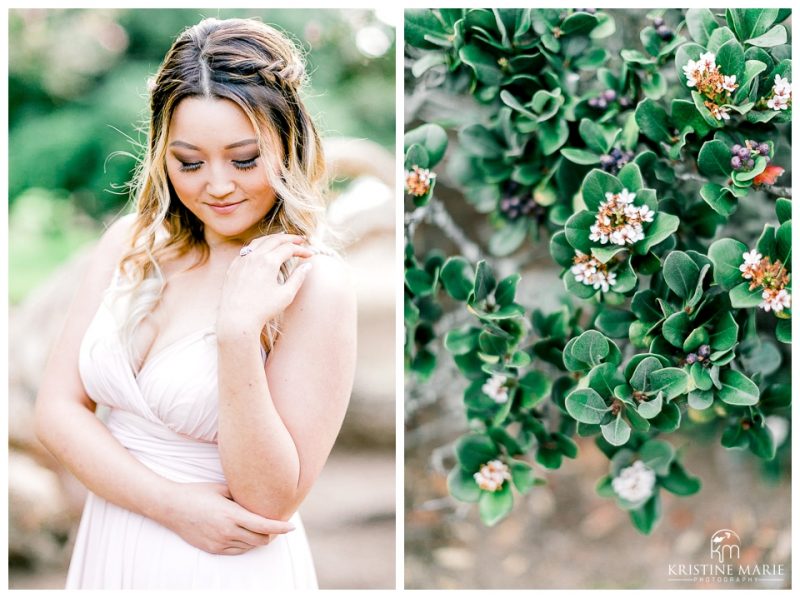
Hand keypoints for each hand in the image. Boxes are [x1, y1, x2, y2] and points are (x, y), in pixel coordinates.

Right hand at [159, 482, 294, 554]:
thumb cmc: (198, 493)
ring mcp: (219, 543)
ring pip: (250, 547)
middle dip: (272, 534)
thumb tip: (260, 495)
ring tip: (260, 528)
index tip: (292, 527)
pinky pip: (236, 551)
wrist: (171, 507)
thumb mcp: (222, 488)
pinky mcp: (213, 549)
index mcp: (231, 514)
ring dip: (258, 539)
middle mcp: (227, 531)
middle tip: (276, 525)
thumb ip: (242, 495)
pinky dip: (245, 544)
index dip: (280, 528)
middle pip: (260, 540)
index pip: (263, 525)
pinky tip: (245, 533)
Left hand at [218, 233, 313, 335]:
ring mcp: (242, 260)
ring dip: (273, 239)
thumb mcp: (286, 295)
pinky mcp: (234, 266)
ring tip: (282, 240)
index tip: (310, 254)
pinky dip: (258, 246)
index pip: (288, 248)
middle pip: (275, 240)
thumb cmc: (263, 309)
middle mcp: (254, 256)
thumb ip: (298, 278)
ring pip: (259, 241)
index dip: (301, 250)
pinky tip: (263, 251)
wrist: (236, 319)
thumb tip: (307, 266)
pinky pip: (247, 250)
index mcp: (268, 261)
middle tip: (300, 240)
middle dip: (289, 238)